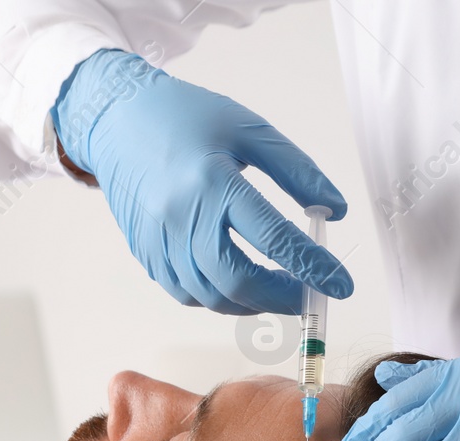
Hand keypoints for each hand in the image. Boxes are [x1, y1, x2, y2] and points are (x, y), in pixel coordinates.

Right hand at [52, 49, 352, 314]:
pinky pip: (189, 294)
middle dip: (283, 297)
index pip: (274, 238)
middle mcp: (182, 217)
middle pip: (239, 281)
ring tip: (280, 290)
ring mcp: (159, 241)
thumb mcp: (250, 130)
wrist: (117, 119)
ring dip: (254, 302)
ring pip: (213, 296)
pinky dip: (221, 297)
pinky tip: (240, 283)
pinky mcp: (146, 255)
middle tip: (310, 295)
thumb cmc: (187, 119)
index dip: (314, 267)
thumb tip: (336, 211)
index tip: (342, 285)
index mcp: (213, 182)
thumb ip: (297, 172)